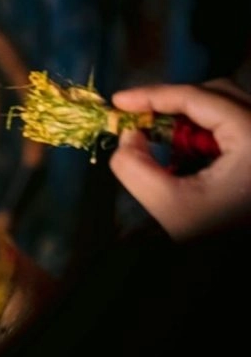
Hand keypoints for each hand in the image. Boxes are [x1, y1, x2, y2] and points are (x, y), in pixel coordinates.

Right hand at [109, 80, 250, 240]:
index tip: (117, 102)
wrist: (242, 262)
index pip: (197, 97)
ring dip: (187, 122)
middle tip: (138, 119)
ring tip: (161, 144)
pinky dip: (203, 136)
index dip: (152, 95)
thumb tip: (129, 135)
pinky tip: (186, 159)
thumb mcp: (168, 205)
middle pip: (215, 94)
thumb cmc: (216, 238)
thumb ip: (134, 166)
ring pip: (224, 109)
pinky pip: (232, 128)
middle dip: (172, 106)